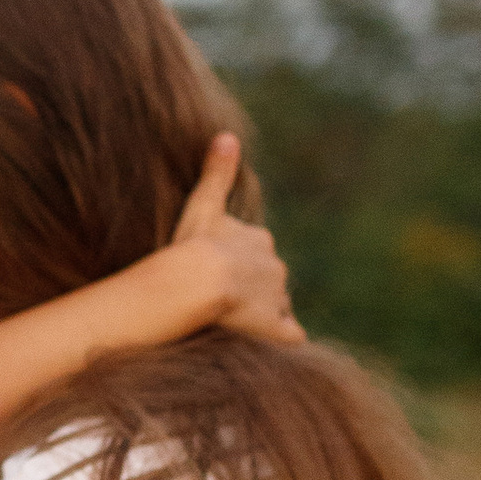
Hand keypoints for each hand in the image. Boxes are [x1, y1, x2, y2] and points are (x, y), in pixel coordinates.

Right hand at [168, 133, 304, 343]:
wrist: (195, 280)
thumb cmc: (191, 244)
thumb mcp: (202, 205)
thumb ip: (216, 173)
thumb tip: (227, 135)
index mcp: (259, 240)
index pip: (256, 253)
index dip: (237, 264)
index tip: (216, 273)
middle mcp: (275, 267)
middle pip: (268, 280)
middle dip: (252, 290)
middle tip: (222, 301)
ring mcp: (277, 299)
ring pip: (276, 307)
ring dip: (262, 315)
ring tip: (235, 325)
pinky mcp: (276, 328)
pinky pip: (289, 336)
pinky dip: (280, 340)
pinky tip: (265, 344)